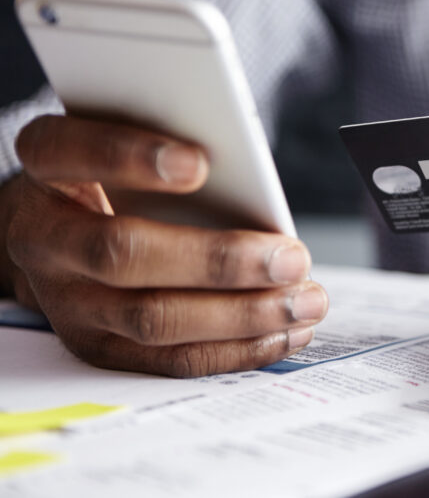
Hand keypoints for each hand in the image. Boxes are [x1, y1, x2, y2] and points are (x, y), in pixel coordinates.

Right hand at [4, 115, 327, 376]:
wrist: (55, 237)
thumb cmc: (114, 180)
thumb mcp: (128, 147)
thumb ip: (172, 151)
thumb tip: (253, 184)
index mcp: (47, 169)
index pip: (69, 152)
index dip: (129, 156)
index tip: (199, 163)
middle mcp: (45, 239)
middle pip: (122, 255)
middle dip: (218, 261)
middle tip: (291, 258)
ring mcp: (67, 303)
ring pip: (153, 320)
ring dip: (243, 315)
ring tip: (305, 301)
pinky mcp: (100, 348)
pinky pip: (171, 360)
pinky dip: (237, 349)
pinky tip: (286, 332)